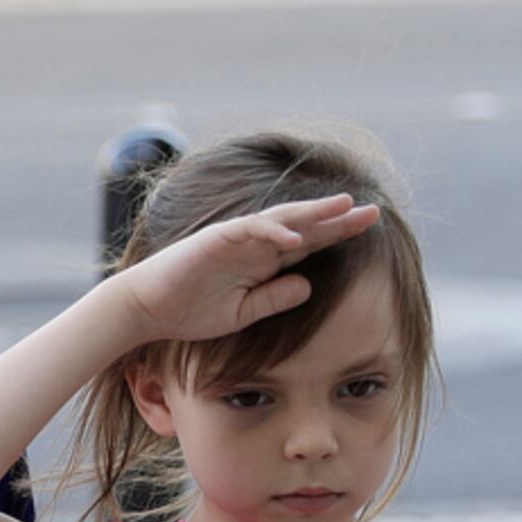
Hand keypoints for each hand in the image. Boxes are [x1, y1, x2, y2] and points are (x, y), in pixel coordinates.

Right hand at [108, 194, 382, 346]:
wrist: (147, 310)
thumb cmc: (189, 312)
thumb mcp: (243, 314)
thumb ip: (275, 298)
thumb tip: (309, 286)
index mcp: (263, 261)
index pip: (309, 243)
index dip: (339, 234)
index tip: (369, 228)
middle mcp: (255, 244)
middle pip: (305, 226)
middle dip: (339, 218)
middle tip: (374, 211)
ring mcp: (236, 238)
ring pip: (282, 219)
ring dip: (313, 213)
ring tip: (344, 207)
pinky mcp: (216, 239)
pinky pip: (250, 231)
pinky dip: (273, 232)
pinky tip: (296, 237)